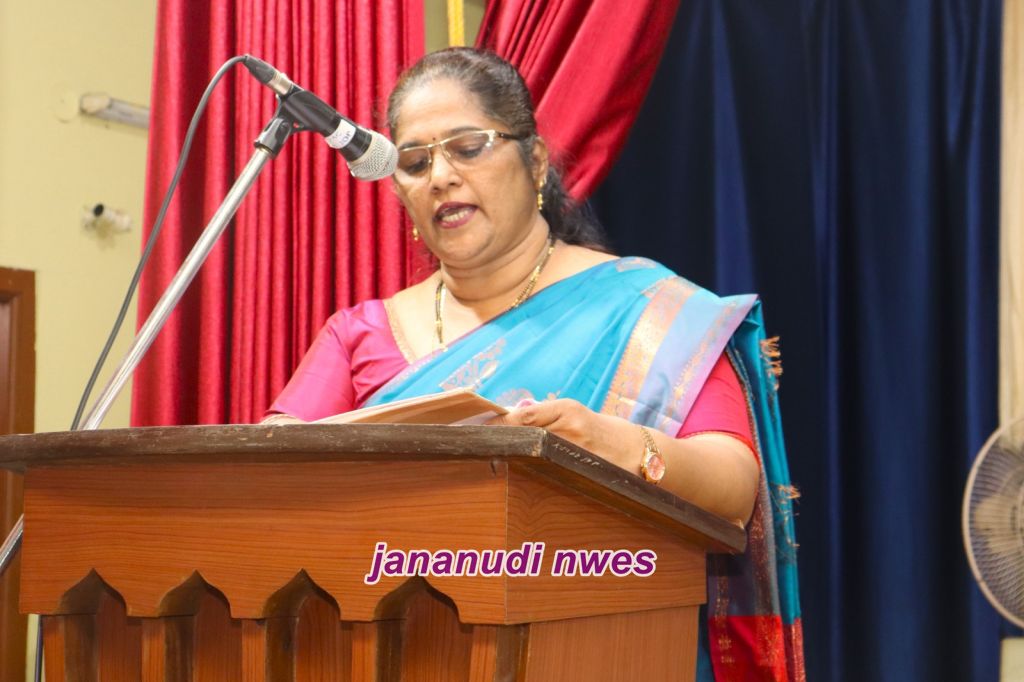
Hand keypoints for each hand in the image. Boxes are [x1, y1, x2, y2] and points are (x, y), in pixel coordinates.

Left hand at [487, 398, 639, 472]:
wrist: (636, 450)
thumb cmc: (598, 431)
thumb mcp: (573, 415)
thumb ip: (543, 418)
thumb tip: (506, 420)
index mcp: (567, 408)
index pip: (523, 417)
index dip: (499, 425)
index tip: (480, 431)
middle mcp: (571, 427)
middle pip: (525, 436)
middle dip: (503, 444)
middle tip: (480, 451)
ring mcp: (577, 451)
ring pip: (535, 456)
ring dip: (515, 460)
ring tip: (496, 464)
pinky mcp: (582, 471)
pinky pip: (550, 473)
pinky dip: (534, 474)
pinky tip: (522, 479)